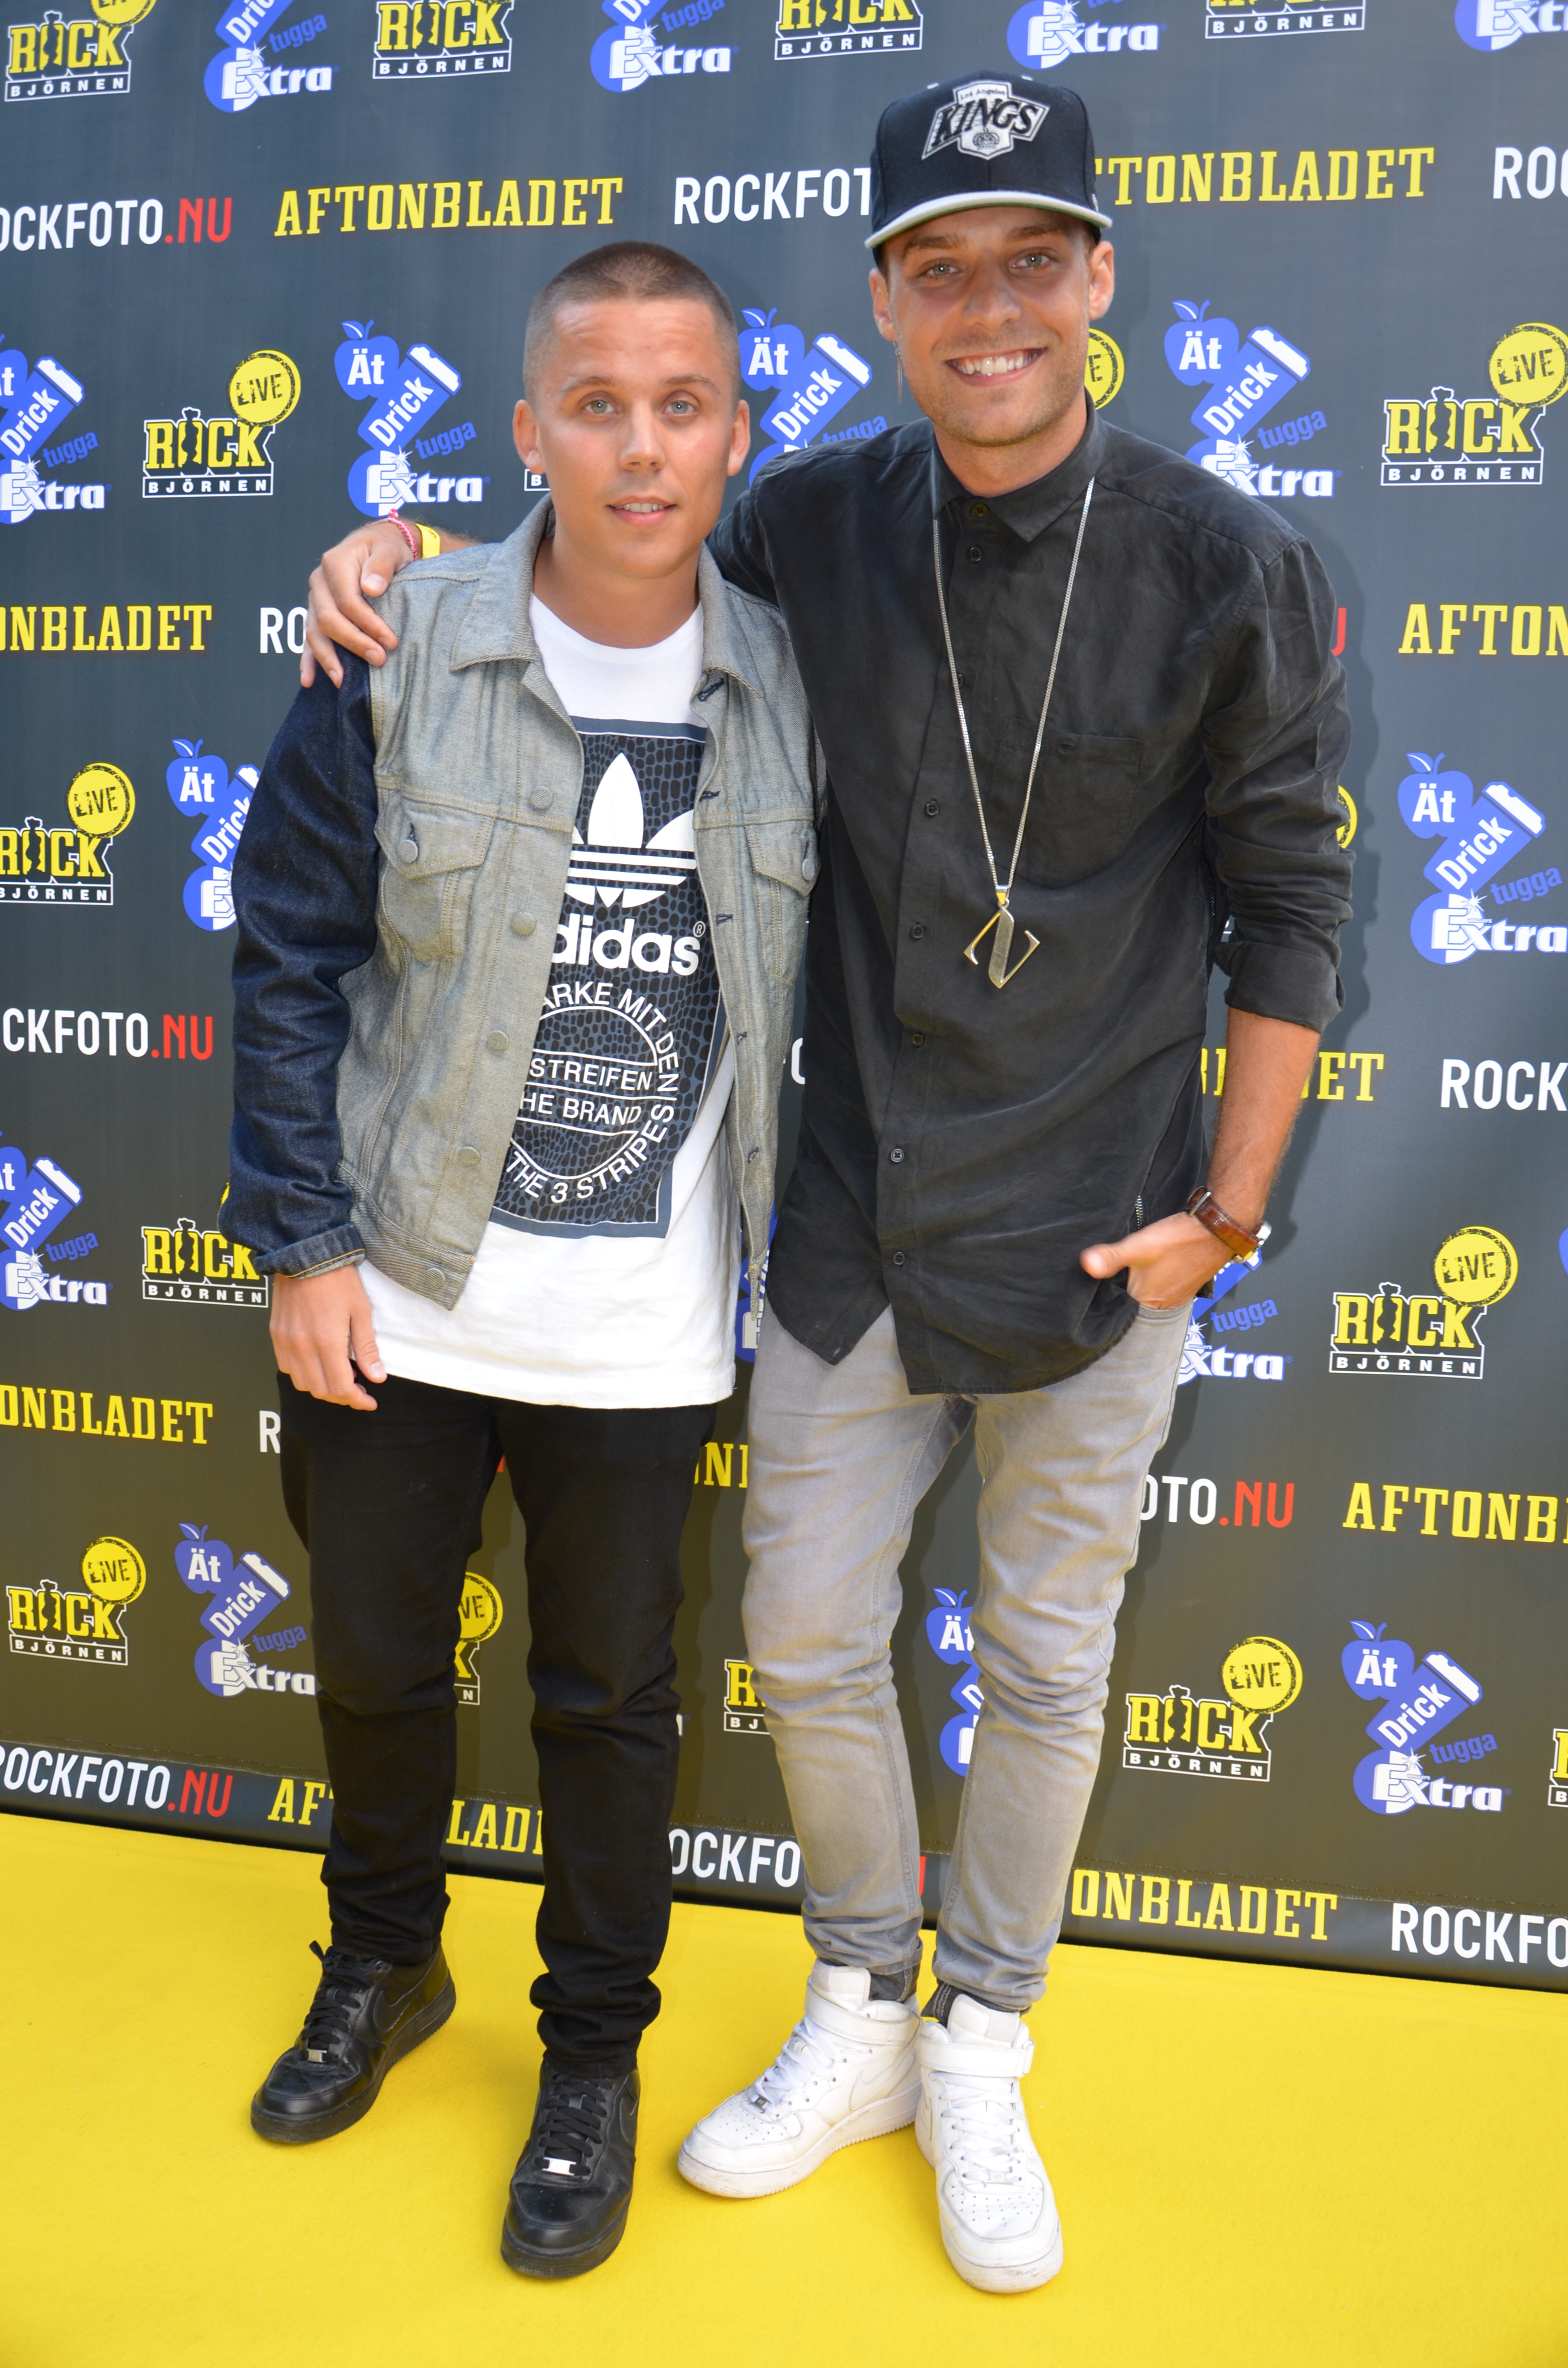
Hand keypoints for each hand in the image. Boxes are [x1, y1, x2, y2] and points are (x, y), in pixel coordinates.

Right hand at [270, 1266, 386, 1408]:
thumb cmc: (337, 1279)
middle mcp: (303, 1347)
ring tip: (339, 1377)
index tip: (368, 1401)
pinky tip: (318, 1364)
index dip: (357, 1400)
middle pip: (321, 1390)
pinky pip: (287, 1367)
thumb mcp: (361, 1311)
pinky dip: (303, 1374)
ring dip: (322, 1387)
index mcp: (327, 1343)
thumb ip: (366, 1348)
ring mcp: (286, 1342)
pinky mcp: (276, 1335)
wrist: (306, 1254)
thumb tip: (376, 1376)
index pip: (341, 1388)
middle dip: (342, 1396)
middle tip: (358, 1390)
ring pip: (302, 1383)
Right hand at [301, 521, 410, 688]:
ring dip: (328, 658)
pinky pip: (309, 638)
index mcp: (335, 564)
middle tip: (379, 659)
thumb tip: (371, 588)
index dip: (368, 624)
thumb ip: (381, 566)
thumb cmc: (386, 549)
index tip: (390, 642)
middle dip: (353, 642)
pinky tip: (308, 680)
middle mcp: (319, 582)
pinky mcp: (317, 613)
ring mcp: (315, 599)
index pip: (348, 601)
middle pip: (329, 619)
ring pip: (315, 632)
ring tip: (342, 681)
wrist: (378, 546)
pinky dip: (308, 660)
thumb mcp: (390, 550)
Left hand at [1079, 1212, 1231, 1309]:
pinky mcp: (1187, 1285)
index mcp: (1148, 1303)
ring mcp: (1178, 1296)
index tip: (1100, 1278)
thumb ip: (1111, 1257)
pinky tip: (1155, 1263)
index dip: (1108, 1291)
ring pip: (1149, 1290)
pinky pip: (1165, 1284)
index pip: (1118, 1304)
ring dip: (1142, 1279)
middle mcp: (1164, 1305)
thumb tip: (1086, 1264)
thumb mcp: (1138, 1246)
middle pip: (1134, 1298)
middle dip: (1124, 1284)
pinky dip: (1158, 1276)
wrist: (1217, 1230)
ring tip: (1135, 1263)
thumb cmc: (1180, 1240)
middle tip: (1119, 1266)